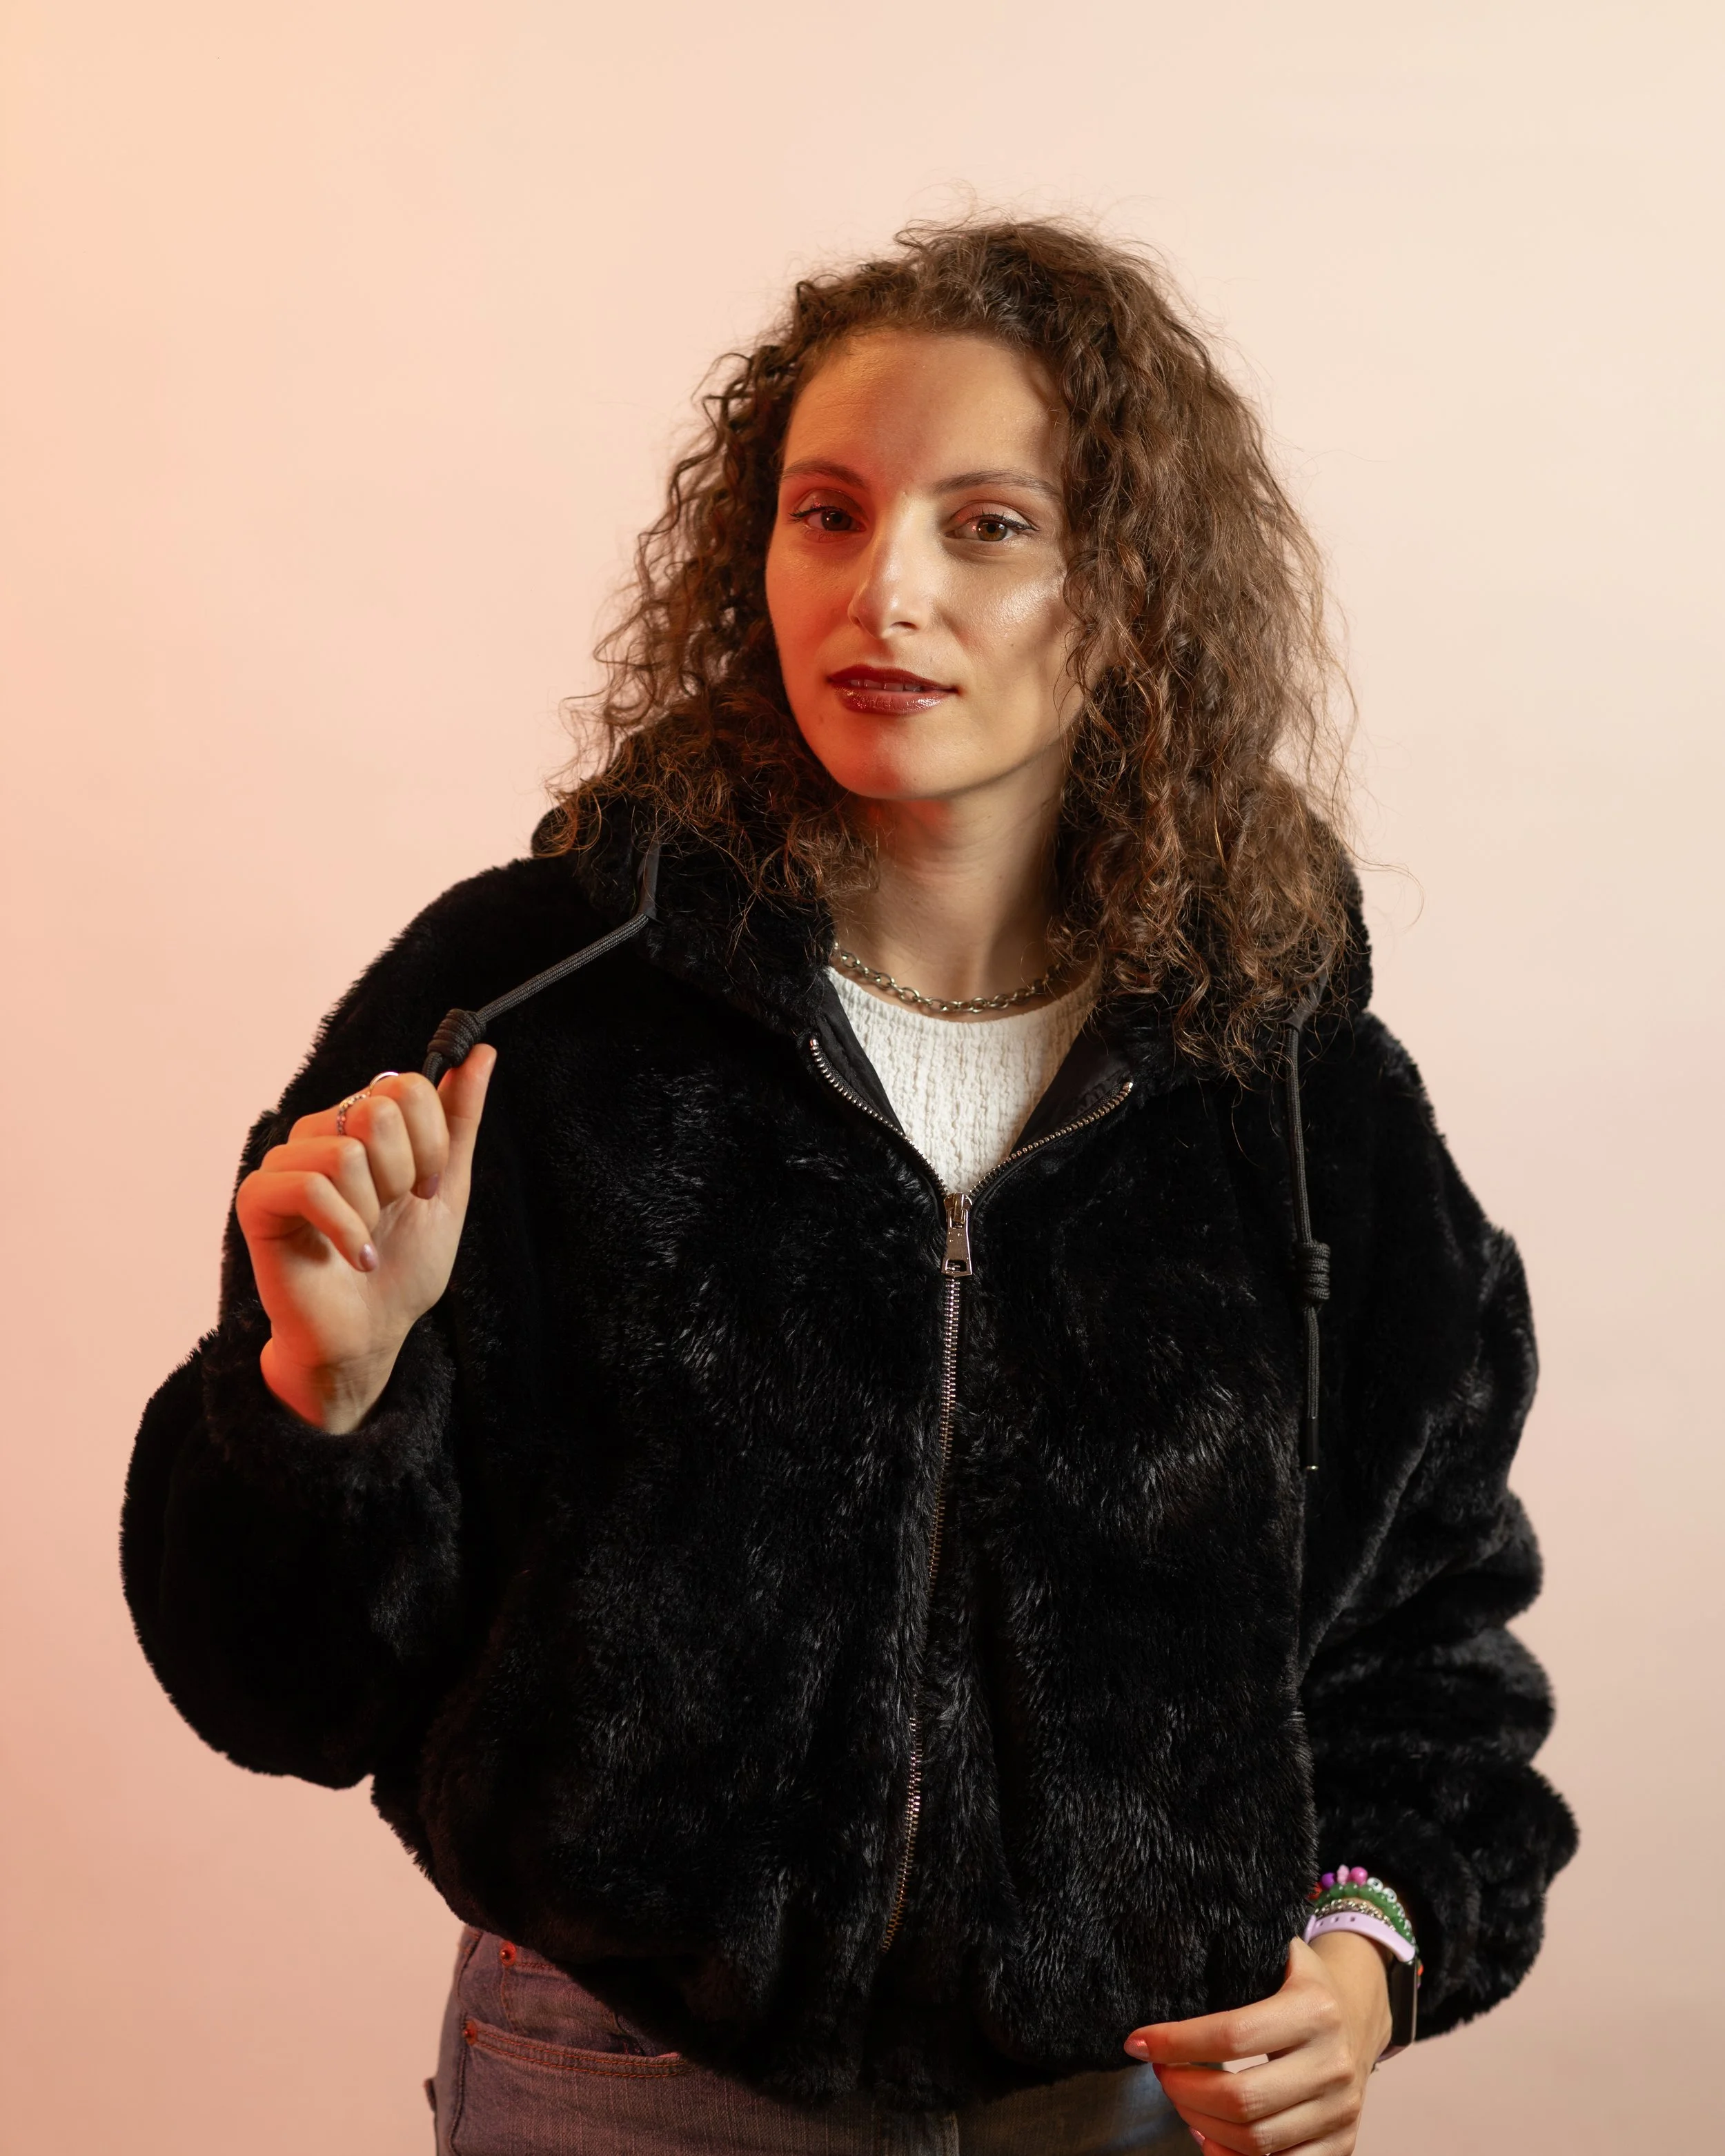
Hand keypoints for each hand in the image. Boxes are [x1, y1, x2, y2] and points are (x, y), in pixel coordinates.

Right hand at [237, 1050, 495, 1431]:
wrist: (369, 1334)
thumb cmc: (402, 1265)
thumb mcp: (448, 1187)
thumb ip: (460, 1120)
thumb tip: (484, 1052)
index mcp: (362, 1124)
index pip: (406, 1085)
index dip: (431, 1143)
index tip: (427, 1187)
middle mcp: (320, 1133)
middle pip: (377, 1111)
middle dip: (403, 1175)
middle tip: (393, 1212)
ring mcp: (285, 1163)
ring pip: (345, 1153)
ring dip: (373, 1209)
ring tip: (367, 1238)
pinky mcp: (258, 1199)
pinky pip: (310, 1187)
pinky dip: (347, 1230)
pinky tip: (355, 1258)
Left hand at [1125, 1934, 1392, 2153]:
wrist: (1360, 2015)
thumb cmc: (1300, 1985)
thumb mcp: (1278, 1955)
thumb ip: (1232, 1960)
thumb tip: (1157, 1978)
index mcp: (1315, 2010)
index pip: (1232, 2036)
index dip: (1176, 2043)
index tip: (1138, 2042)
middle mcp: (1333, 2064)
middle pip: (1241, 2099)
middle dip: (1183, 2090)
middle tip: (1159, 2073)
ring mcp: (1340, 2111)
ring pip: (1255, 2141)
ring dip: (1200, 2124)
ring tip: (1178, 2098)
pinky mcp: (1342, 2144)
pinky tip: (1208, 2137)